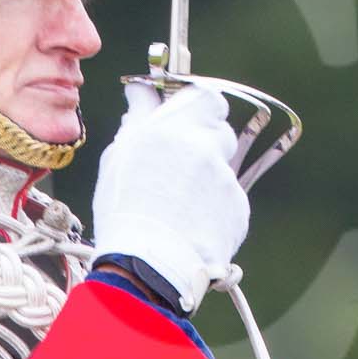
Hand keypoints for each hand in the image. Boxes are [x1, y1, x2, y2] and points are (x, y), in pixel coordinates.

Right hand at [90, 82, 248, 311]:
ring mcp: (226, 179)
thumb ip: (137, 117)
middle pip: (218, 128)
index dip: (196, 104)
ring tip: (179, 200)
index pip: (203, 96)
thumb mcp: (119, 155)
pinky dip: (212, 206)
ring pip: (222, 165)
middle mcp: (206, 148)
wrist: (151, 265)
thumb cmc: (125, 211)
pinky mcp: (238, 208)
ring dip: (206, 174)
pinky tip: (190, 222)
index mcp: (175, 128)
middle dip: (203, 138)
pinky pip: (228, 197)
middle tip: (180, 158)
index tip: (183, 113)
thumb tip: (142, 93)